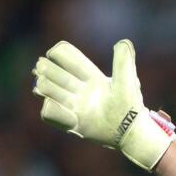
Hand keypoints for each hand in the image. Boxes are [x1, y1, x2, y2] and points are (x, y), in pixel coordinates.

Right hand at [32, 39, 175, 170]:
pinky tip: (63, 111)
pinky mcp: (72, 123)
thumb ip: (124, 63)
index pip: (67, 58)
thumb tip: (123, 42)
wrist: (132, 132)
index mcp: (90, 77)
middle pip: (53, 72)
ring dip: (46, 86)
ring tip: (48, 88)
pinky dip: (51, 108)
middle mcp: (79, 90)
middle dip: (47, 68)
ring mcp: (73, 106)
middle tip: (43, 68)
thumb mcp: (127, 82)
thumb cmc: (131, 106)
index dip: (58, 53)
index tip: (54, 53)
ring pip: (47, 89)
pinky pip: (49, 112)